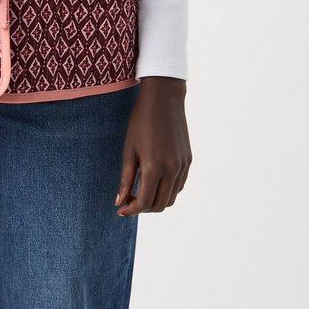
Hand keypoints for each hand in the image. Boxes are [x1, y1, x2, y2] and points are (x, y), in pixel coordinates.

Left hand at [115, 77, 191, 215]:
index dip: (131, 210)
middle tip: (130, 201)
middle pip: (159, 205)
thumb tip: (120, 202)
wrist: (164, 98)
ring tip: (141, 191)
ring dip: (156, 201)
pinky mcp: (188, 160)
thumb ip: (125, 178)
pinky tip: (154, 181)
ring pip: (171, 198)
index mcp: (154, 166)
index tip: (121, 208)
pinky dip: (167, 190)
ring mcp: (182, 165)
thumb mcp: (128, 148)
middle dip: (143, 208)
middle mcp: (172, 169)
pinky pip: (179, 185)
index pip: (144, 203)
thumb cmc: (141, 121)